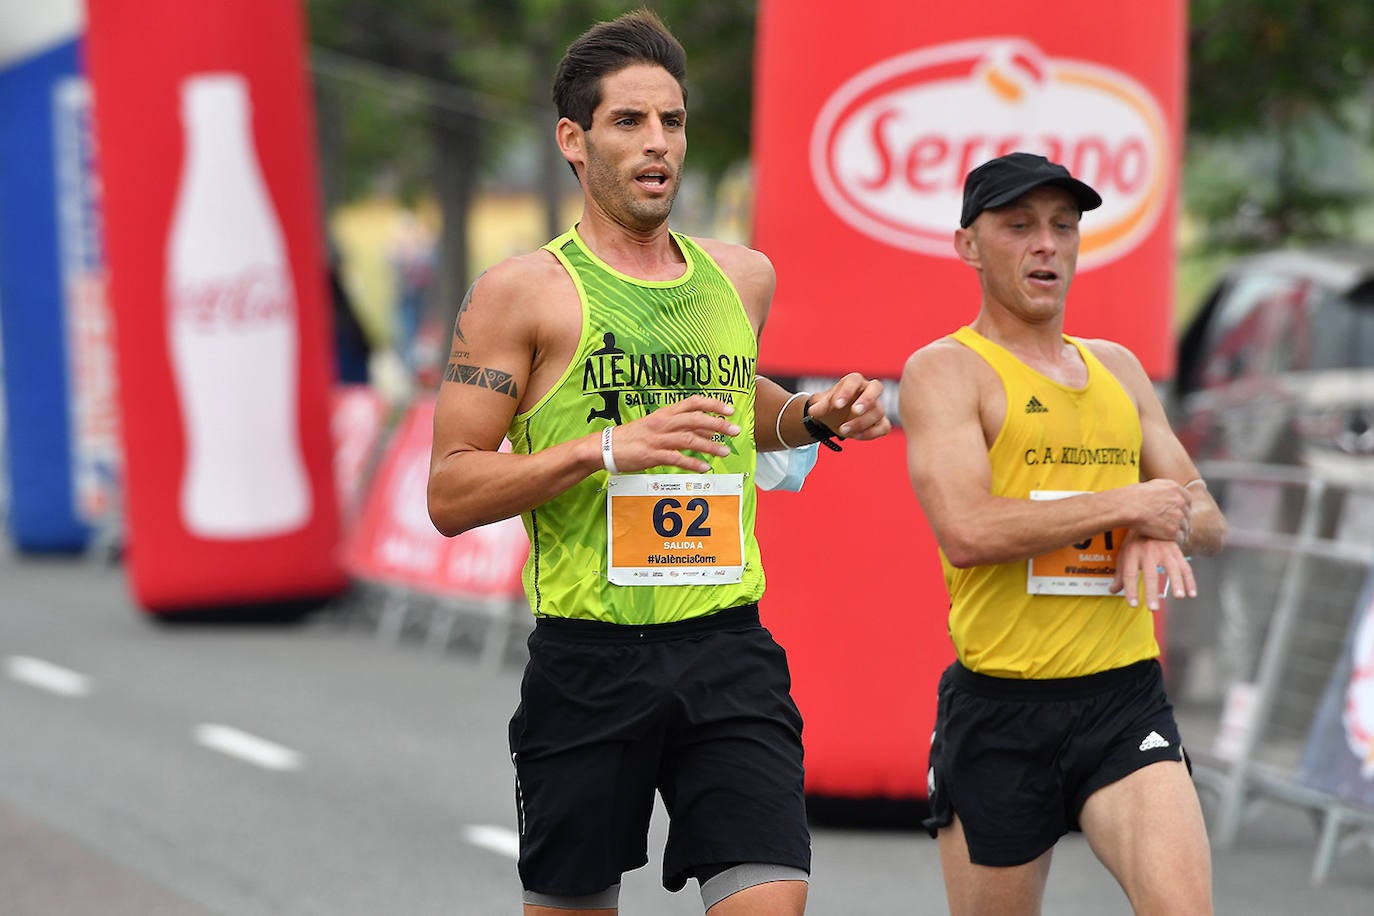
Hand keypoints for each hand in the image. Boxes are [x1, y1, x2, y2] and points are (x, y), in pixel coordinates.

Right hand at [604, 395, 739, 472]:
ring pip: (689, 439)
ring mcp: (658, 439)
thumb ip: (681, 426)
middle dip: (718, 424)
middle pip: (695, 419)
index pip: (693, 403)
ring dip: (709, 446)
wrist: (606, 447)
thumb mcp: (658, 425)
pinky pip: (676, 458)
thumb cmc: (633, 436)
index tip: (730, 409)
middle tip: (735, 430)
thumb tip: (707, 429)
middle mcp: (663, 423)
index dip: (713, 404)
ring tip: (724, 451)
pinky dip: (692, 463)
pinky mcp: (652, 455)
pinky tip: (704, 468)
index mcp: (665, 412)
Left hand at [804, 373, 890, 440]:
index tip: (837, 405)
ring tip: (842, 430)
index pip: (854, 380)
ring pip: (878, 411)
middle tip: (854, 411)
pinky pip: (884, 427)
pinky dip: (871, 433)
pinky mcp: (880, 422)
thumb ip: (818, 407)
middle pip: (876, 387)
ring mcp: (876, 406)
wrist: (834, 418)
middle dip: (867, 400)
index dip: (847, 391)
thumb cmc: (830, 406)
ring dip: (861, 422)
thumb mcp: (821, 406)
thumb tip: (814, 411)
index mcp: (853, 382)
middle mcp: (868, 390)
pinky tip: (855, 436)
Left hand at [1109, 530, 1195, 610]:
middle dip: (1151, 592)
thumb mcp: (1124, 554)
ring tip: (1179, 597)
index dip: (1130, 590)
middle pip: (1150, 574)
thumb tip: (1113, 590)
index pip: (1130, 574)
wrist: (1151, 519)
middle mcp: (1148, 552)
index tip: (1133, 604)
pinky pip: (1185, 567)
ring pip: (1172, 568)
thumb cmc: (1136, 541)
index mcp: (1132, 553)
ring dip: (1177, 583)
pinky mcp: (1177, 552)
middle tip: (1153, 608)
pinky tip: (1192, 593)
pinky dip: (1190, 581)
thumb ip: (1120, 574)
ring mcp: (1164, 551)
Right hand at [1126, 478, 1191, 542]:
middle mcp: (1179, 502)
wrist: (1127, 507)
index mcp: (1175, 489)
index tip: (1178, 512)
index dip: (1183, 507)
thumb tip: (1164, 494)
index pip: (1187, 500)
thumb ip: (1164, 489)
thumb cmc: (1132, 496)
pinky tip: (1171, 541)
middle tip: (1175, 525)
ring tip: (1174, 535)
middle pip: (1187, 514)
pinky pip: (1181, 537)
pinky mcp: (1173, 530)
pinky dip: (1178, 540)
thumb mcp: (1151, 485)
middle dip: (1182, 520)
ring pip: (1185, 527)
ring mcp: (1178, 516)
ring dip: (1180, 531)